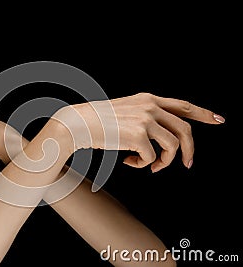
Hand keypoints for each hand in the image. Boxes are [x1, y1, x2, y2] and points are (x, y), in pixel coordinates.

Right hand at [54, 93, 224, 171]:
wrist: (78, 123)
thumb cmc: (98, 121)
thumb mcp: (126, 111)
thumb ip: (147, 117)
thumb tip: (164, 139)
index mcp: (148, 99)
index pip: (183, 105)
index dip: (203, 113)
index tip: (219, 120)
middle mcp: (150, 106)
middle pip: (185, 129)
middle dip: (189, 150)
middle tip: (187, 165)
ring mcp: (145, 120)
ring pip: (173, 146)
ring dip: (165, 161)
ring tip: (151, 166)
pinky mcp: (138, 136)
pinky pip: (151, 157)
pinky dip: (143, 165)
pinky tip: (129, 163)